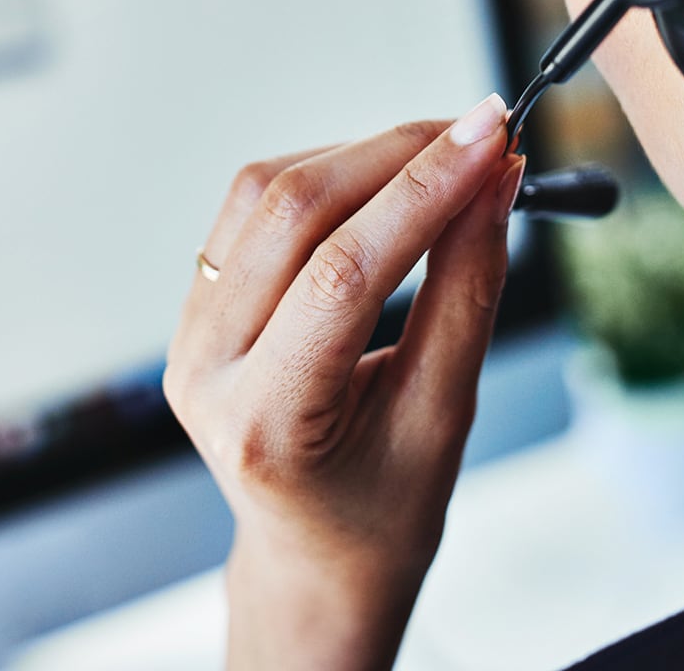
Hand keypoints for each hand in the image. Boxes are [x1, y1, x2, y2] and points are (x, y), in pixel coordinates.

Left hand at [164, 95, 525, 670]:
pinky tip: (385, 181)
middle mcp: (204, 369)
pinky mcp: (197, 304)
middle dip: (398, 155)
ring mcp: (188, 333)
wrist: (317, 552)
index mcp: (263, 423)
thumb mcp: (445, 413)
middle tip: (484, 132)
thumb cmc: (385, 507)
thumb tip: (494, 181)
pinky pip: (253, 207)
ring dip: (362, 155)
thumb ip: (468, 291)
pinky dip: (327, 175)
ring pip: (266, 193)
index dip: (425, 191)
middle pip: (294, 213)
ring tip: (444, 155)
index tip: (493, 136)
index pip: (343, 274)